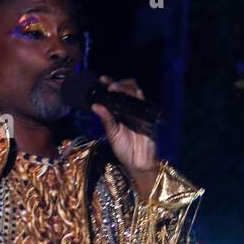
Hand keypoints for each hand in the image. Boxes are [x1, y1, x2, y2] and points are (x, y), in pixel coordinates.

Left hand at [90, 75, 158, 189]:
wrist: (138, 163)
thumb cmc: (125, 150)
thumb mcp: (112, 134)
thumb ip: (106, 120)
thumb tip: (95, 106)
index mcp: (119, 112)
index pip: (115, 94)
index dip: (110, 84)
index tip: (102, 79)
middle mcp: (129, 109)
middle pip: (127, 89)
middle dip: (119, 84)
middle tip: (110, 86)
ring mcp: (140, 112)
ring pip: (136, 93)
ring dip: (126, 88)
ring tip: (116, 89)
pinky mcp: (149, 117)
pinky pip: (145, 105)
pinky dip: (140, 98)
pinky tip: (135, 94)